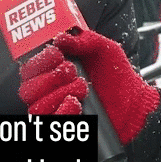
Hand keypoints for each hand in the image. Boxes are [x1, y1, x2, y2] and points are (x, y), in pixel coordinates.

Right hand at [19, 30, 160, 143]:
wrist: (133, 103)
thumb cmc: (116, 77)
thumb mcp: (103, 49)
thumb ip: (83, 40)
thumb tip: (61, 37)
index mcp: (53, 71)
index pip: (28, 69)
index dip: (38, 61)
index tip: (56, 54)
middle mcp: (49, 92)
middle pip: (27, 89)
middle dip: (49, 78)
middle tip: (71, 71)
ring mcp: (55, 111)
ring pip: (36, 106)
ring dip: (58, 94)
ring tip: (81, 87)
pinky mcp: (65, 124)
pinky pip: (49, 122)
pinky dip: (62, 112)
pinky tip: (76, 104)